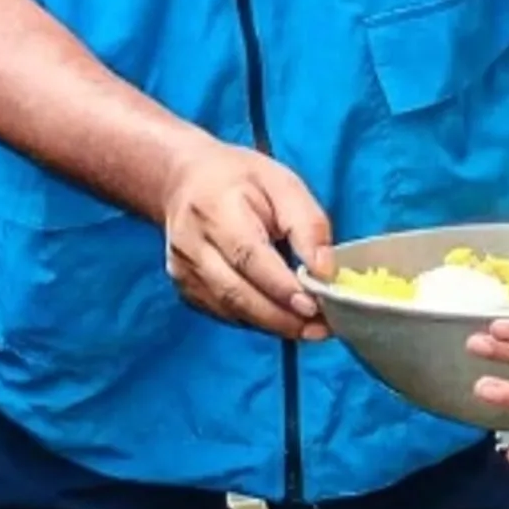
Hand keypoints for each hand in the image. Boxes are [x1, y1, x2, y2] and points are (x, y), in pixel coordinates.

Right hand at [162, 142, 334, 341]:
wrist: (184, 181)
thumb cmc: (239, 179)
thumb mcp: (282, 182)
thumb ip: (307, 223)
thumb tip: (324, 269)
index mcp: (215, 209)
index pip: (248, 256)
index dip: (281, 286)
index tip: (315, 305)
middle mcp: (192, 244)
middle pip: (236, 292)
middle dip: (281, 316)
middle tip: (320, 327)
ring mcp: (183, 270)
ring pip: (230, 309)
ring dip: (272, 324)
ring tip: (309, 328)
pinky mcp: (184, 287)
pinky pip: (223, 313)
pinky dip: (255, 320)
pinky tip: (281, 319)